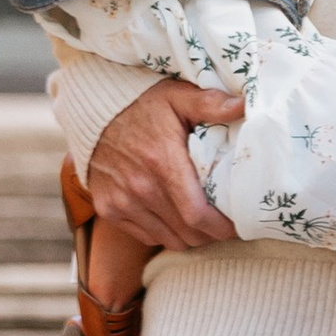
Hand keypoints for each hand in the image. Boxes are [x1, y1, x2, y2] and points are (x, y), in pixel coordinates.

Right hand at [84, 80, 241, 250]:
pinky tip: (175, 217)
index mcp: (162, 162)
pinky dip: (164, 233)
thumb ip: (210, 104)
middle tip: (226, 224)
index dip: (221, 227)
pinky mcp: (108, 209)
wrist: (92, 111)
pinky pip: (146, 236)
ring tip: (203, 223)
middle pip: (187, 232)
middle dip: (212, 234)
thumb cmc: (141, 104)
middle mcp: (140, 188)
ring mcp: (121, 201)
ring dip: (190, 236)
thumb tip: (244, 106)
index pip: (197, 214)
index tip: (238, 225)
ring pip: (169, 239)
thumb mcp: (177, 97)